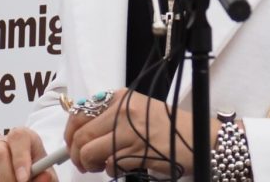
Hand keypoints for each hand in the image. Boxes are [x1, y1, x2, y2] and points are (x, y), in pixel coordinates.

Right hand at [0, 126, 53, 181]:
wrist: (24, 178)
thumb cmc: (36, 174)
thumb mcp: (45, 175)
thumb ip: (46, 176)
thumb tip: (45, 176)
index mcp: (22, 138)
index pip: (18, 136)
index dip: (20, 157)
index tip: (24, 178)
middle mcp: (0, 143)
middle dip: (7, 177)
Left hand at [66, 88, 219, 177]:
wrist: (198, 137)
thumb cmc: (168, 127)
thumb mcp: (138, 111)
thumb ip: (112, 116)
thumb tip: (81, 131)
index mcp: (121, 98)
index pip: (80, 113)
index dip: (71, 134)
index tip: (72, 146)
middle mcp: (123, 111)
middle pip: (81, 135)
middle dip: (76, 155)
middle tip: (84, 164)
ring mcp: (130, 131)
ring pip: (89, 152)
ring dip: (90, 165)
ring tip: (100, 167)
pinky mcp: (137, 151)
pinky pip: (109, 165)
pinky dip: (110, 171)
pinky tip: (121, 167)